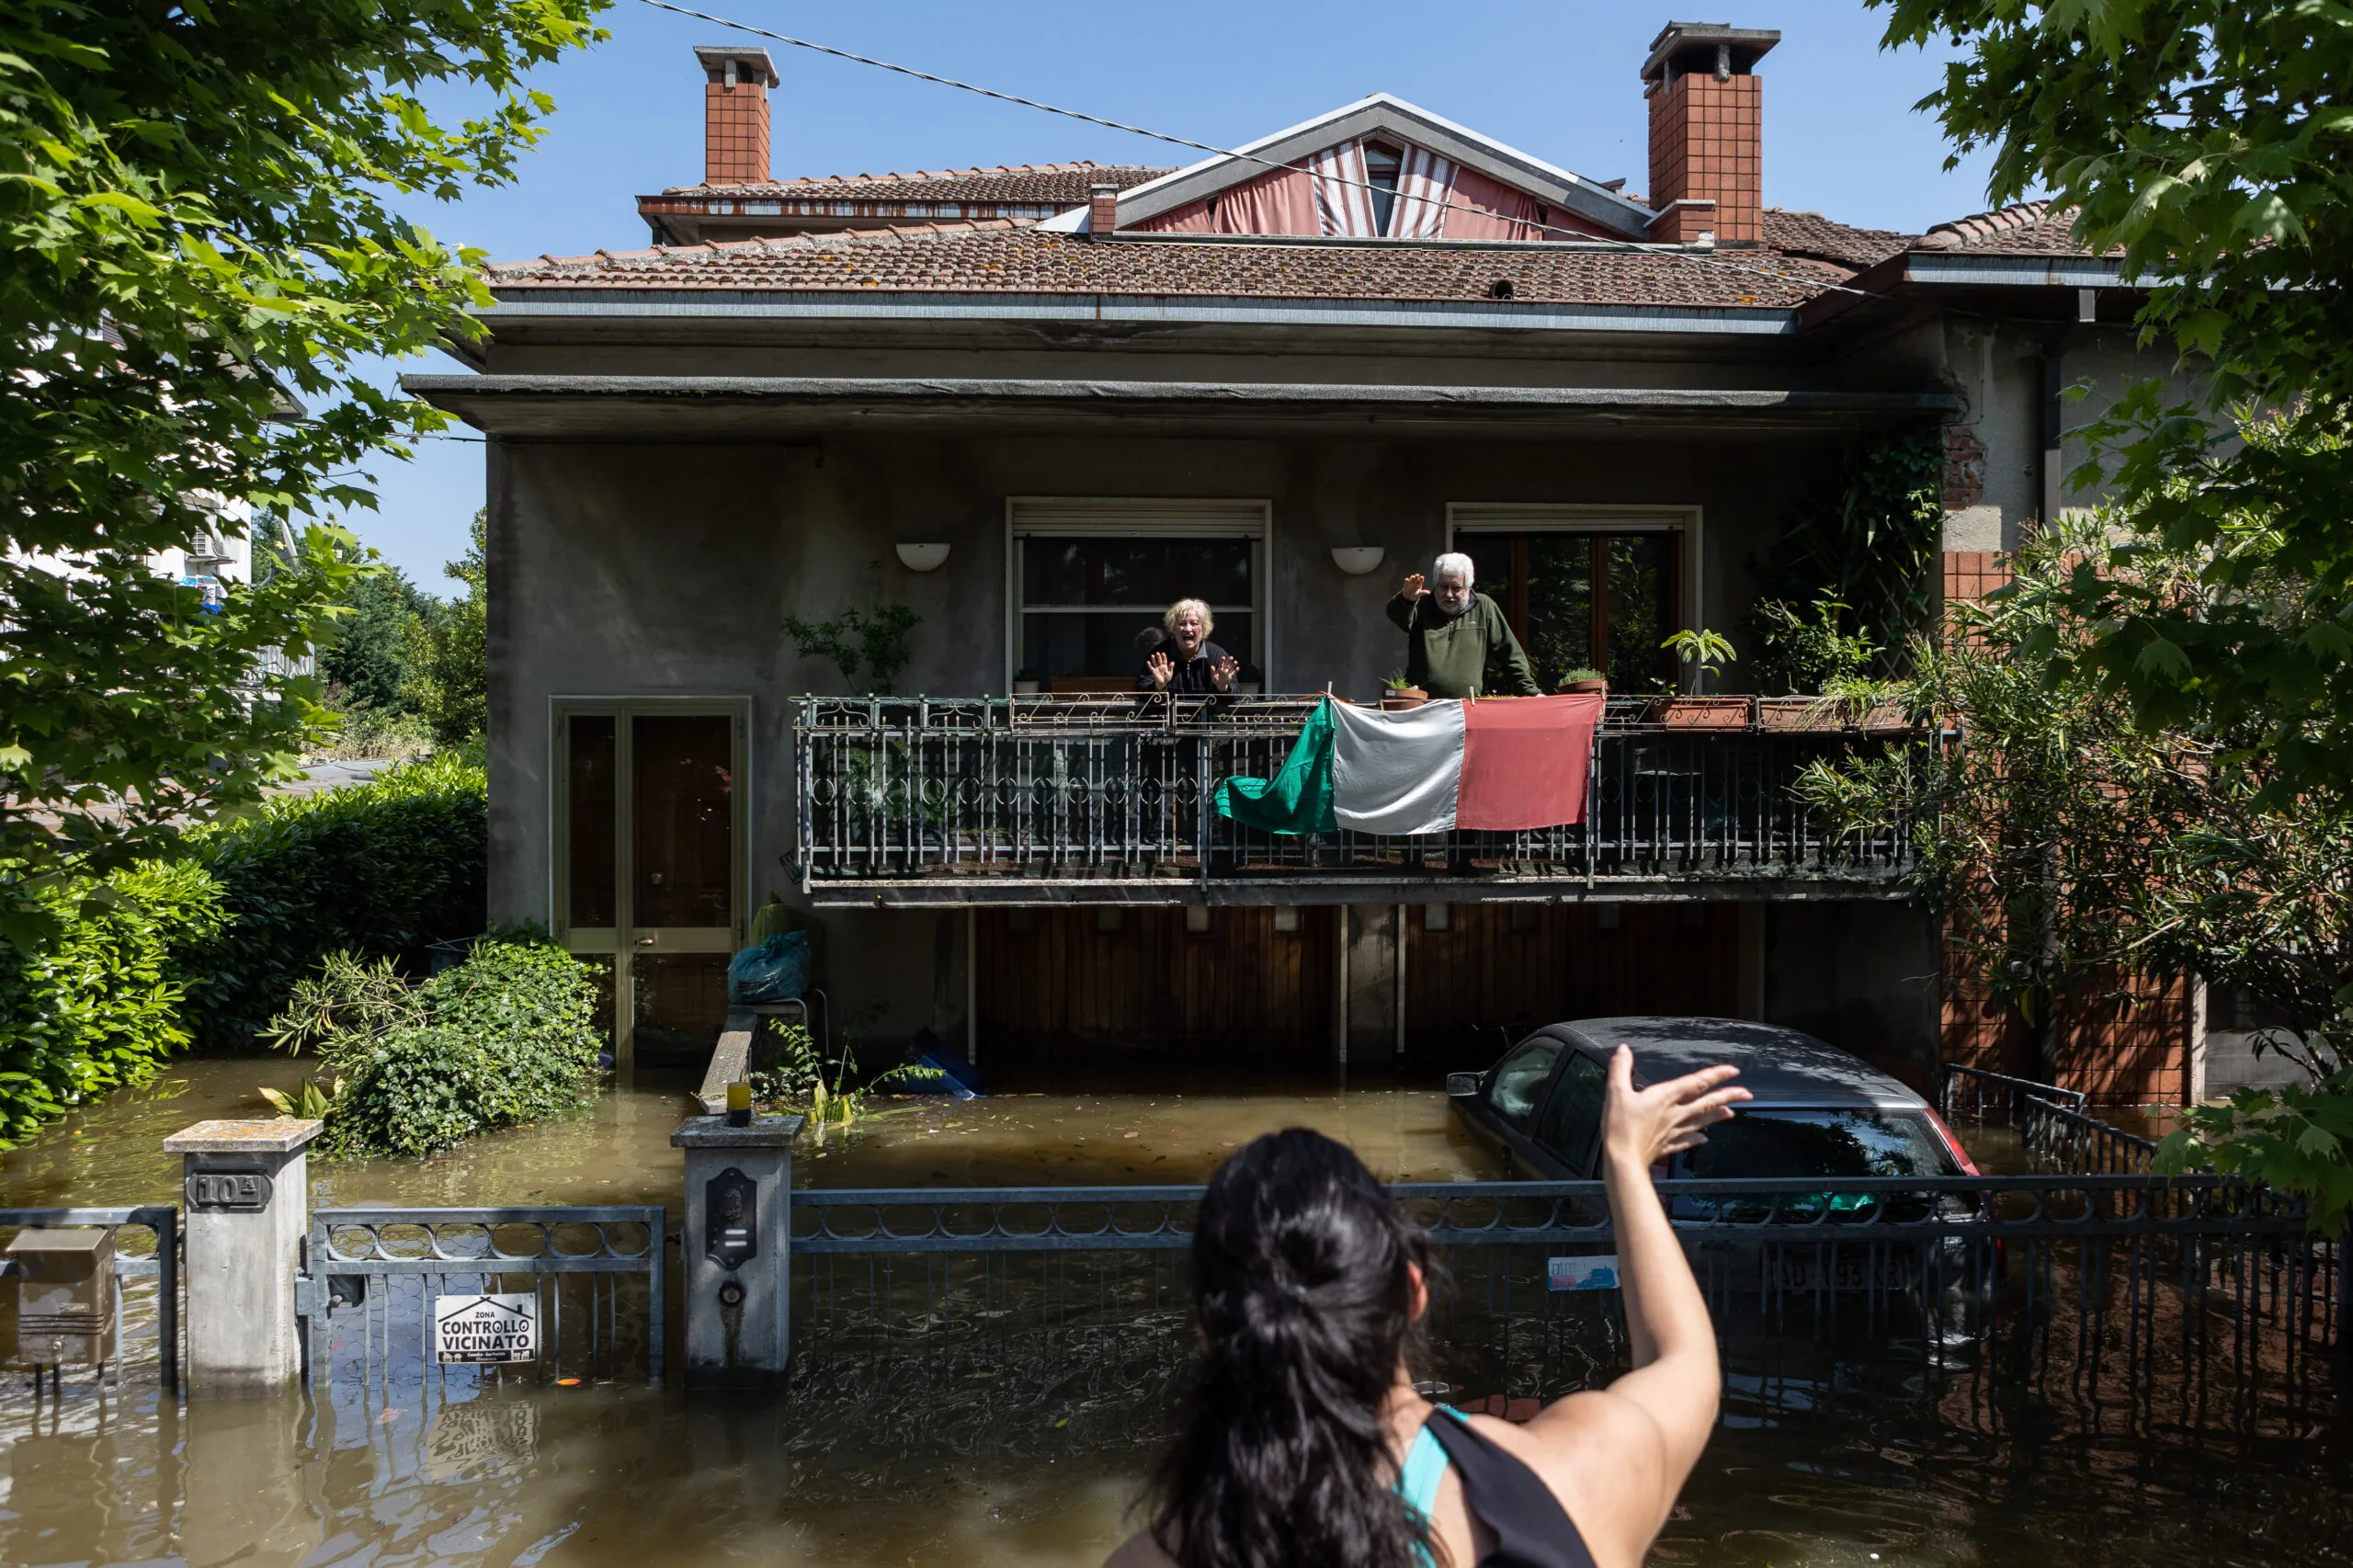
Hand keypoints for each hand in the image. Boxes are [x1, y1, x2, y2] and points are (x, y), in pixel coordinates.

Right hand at [1145, 651, 1173, 690]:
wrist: (1163, 684)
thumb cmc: (1167, 678)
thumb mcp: (1170, 673)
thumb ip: (1171, 667)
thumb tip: (1172, 662)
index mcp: (1165, 666)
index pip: (1164, 660)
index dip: (1164, 657)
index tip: (1163, 653)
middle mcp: (1160, 667)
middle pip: (1159, 661)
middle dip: (1158, 657)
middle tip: (1157, 653)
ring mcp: (1157, 669)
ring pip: (1155, 663)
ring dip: (1153, 659)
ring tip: (1152, 655)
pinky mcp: (1154, 672)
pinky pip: (1151, 668)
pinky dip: (1149, 665)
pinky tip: (1148, 662)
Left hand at [1210, 654, 1238, 690]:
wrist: (1220, 685)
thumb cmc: (1216, 680)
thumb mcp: (1213, 676)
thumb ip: (1213, 671)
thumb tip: (1211, 666)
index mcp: (1220, 669)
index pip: (1221, 664)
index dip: (1222, 661)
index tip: (1223, 657)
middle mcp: (1224, 670)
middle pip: (1227, 664)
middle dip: (1229, 661)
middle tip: (1231, 657)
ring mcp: (1228, 673)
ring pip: (1231, 668)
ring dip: (1233, 665)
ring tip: (1235, 662)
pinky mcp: (1230, 676)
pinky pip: (1233, 673)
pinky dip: (1235, 670)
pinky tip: (1238, 668)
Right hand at [1401, 573, 1426, 599]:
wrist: (1408, 598)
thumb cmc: (1415, 596)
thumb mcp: (1419, 594)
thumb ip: (1423, 592)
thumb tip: (1429, 592)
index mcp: (1419, 584)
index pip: (1421, 579)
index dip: (1421, 578)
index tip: (1421, 577)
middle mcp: (1415, 582)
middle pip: (1416, 577)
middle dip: (1417, 575)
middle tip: (1417, 575)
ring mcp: (1410, 582)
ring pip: (1412, 578)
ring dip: (1412, 577)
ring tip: (1413, 577)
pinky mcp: (1406, 583)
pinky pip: (1406, 580)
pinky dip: (1406, 580)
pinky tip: (1407, 580)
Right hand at [1602, 1044, 1747, 1170]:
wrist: (1623, 1161)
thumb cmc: (1619, 1127)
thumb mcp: (1615, 1091)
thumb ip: (1620, 1068)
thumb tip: (1623, 1049)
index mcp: (1665, 1097)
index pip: (1697, 1083)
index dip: (1716, 1075)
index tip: (1733, 1071)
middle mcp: (1675, 1114)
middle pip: (1707, 1102)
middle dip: (1729, 1096)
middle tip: (1747, 1094)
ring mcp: (1673, 1131)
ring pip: (1701, 1121)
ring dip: (1718, 1115)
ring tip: (1732, 1113)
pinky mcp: (1667, 1146)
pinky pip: (1687, 1141)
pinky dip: (1697, 1139)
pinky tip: (1704, 1139)